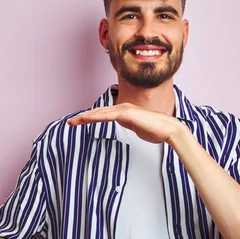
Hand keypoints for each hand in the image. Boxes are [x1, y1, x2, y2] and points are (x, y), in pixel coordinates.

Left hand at [68, 103, 182, 143]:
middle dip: (84, 117)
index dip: (91, 117)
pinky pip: (107, 115)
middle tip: (70, 122)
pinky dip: (95, 116)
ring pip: (100, 112)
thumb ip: (129, 125)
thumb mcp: (137, 129)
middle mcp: (123, 107)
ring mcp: (125, 109)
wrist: (169, 130)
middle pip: (99, 112)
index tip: (79, 122)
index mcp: (125, 111)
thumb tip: (124, 124)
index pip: (104, 114)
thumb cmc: (156, 130)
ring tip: (73, 121)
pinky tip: (86, 119)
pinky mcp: (127, 113)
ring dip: (86, 117)